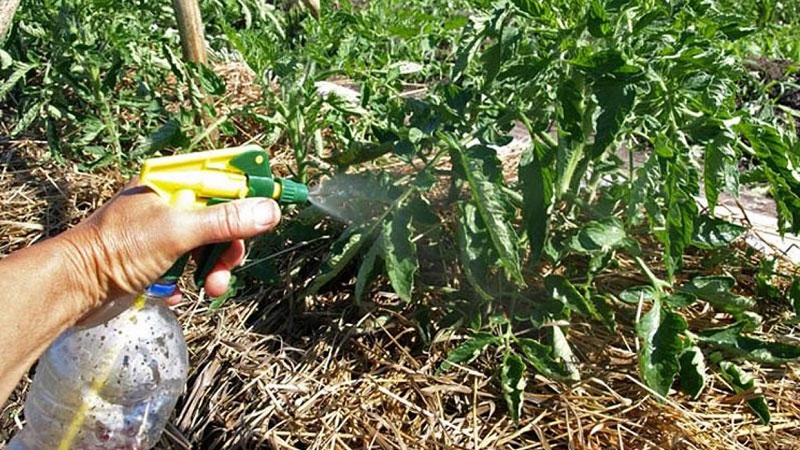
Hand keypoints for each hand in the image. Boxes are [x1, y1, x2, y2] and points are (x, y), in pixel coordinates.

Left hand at [60, 179, 280, 310]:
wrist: (72, 288)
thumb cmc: (115, 250)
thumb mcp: (178, 232)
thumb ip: (225, 221)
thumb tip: (270, 211)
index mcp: (171, 183)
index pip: (223, 177)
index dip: (250, 191)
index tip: (273, 207)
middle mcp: (168, 204)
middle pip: (221, 216)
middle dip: (230, 245)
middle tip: (227, 266)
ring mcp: (161, 232)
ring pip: (207, 245)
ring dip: (215, 269)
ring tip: (210, 288)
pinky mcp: (154, 259)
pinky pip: (189, 265)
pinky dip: (191, 279)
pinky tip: (177, 290)